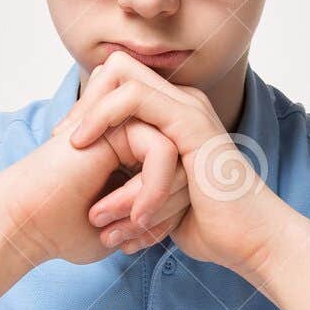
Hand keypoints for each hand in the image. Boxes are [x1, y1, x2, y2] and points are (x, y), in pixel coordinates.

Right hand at [0, 113, 184, 267]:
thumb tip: (194, 215)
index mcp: (129, 156)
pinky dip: (153, 188)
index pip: (181, 178)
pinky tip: (132, 213)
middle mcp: (129, 135)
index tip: (136, 244)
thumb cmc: (65, 231)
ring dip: (160, 201)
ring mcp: (122, 126)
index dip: (167, 216)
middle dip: (169, 209)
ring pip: (179, 156)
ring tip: (130, 226)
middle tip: (134, 238)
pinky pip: (161, 151)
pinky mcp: (116, 125)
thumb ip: (156, 213)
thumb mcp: (123, 227)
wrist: (25, 224)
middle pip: (186, 164)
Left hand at [54, 50, 294, 280]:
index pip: (118, 84)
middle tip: (63, 143)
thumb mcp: (155, 196)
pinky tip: (85, 148)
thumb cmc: (205, 225)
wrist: (246, 240)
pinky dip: (103, 119)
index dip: (88, 107)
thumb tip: (99, 186)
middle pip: (116, 69)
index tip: (67, 147)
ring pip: (120, 77)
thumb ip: (133, 177)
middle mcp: (181, 103)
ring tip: (71, 152)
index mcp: (173, 116)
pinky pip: (133, 99)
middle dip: (83, 104)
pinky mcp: (189, 120)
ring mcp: (188, 106)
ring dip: (91, 117)